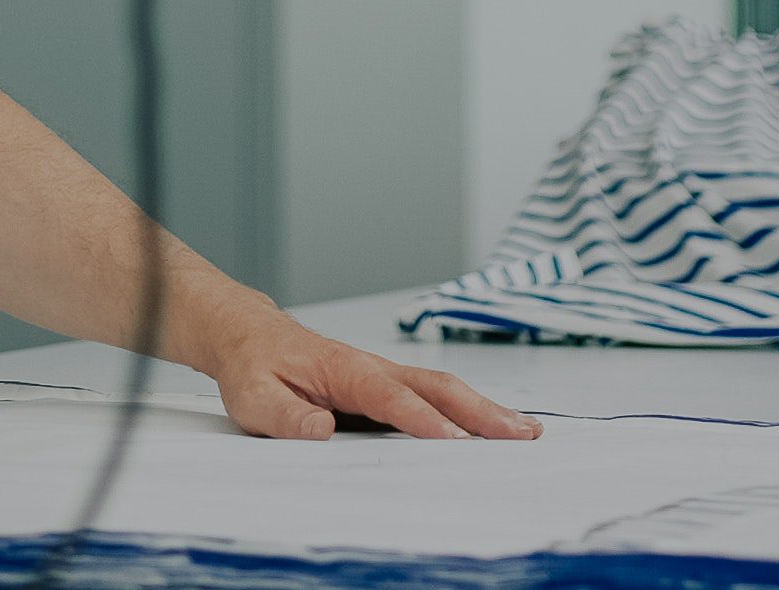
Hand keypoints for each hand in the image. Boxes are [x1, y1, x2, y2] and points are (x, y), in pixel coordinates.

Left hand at [191, 310, 536, 442]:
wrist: (251, 337)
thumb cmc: (254, 367)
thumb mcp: (254, 396)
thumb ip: (285, 416)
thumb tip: (321, 431)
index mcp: (345, 370)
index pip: (390, 397)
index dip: (422, 419)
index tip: (452, 442)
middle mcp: (373, 368)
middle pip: (436, 388)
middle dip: (481, 411)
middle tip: (521, 434)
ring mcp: (384, 375)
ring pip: (443, 390)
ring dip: (485, 410)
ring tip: (527, 431)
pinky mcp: (386, 387)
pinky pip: (433, 397)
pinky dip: (468, 411)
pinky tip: (490, 428)